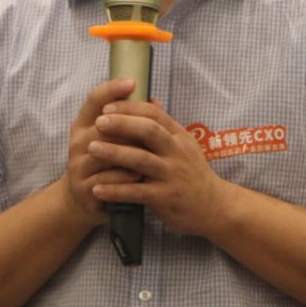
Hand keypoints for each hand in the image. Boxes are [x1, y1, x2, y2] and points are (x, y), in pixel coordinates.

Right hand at [60, 78, 144, 227]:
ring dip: (129, 152)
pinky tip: (139, 176)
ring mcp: (78, 166)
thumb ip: (130, 119)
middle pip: (102, 126)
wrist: (83, 200)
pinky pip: (108, 180)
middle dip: (128, 126)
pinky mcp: (84, 189)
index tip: (132, 82)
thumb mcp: (113, 139)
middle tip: (152, 126)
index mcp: (83, 125)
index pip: (94, 100)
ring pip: (105, 153)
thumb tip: (155, 100)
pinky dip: (125, 177)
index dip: (111, 89)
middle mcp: (77, 143)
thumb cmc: (105, 163)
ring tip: (149, 153)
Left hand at [87, 99, 228, 235]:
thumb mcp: (185, 145)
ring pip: (141, 160)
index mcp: (179, 136)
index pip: (154, 114)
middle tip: (99, 122)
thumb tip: (150, 99)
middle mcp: (177, 152)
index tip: (107, 106)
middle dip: (122, 124)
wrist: (214, 207)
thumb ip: (165, 124)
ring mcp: (172, 175)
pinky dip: (116, 190)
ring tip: (91, 149)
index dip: (130, 108)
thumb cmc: (192, 174)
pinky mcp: (166, 198)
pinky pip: (138, 192)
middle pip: (149, 131)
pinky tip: (97, 189)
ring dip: (114, 153)